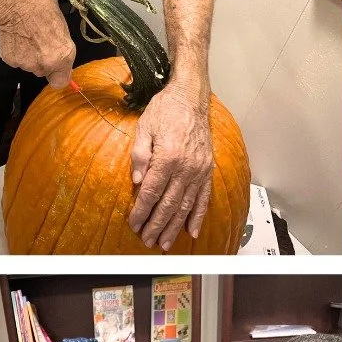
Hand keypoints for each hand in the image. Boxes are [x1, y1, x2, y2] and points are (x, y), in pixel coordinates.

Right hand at [0, 0, 75, 86]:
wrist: (16, 2)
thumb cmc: (43, 6)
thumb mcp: (61, 25)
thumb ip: (60, 44)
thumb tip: (57, 49)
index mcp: (62, 56)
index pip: (60, 82)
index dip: (57, 74)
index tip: (55, 66)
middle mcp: (44, 65)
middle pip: (43, 71)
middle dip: (41, 60)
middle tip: (38, 41)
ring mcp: (26, 64)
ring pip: (28, 64)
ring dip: (28, 55)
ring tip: (26, 36)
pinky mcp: (10, 60)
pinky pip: (15, 59)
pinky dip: (15, 51)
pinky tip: (16, 37)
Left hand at [128, 86, 213, 248]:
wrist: (191, 97)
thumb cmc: (164, 111)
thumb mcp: (144, 128)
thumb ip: (139, 156)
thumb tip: (137, 183)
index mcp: (168, 157)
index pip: (151, 192)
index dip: (141, 212)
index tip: (133, 225)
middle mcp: (186, 167)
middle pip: (169, 204)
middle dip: (157, 226)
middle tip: (147, 242)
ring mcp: (199, 170)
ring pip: (186, 206)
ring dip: (175, 227)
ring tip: (165, 243)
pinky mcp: (207, 170)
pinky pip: (203, 197)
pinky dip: (198, 216)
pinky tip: (192, 231)